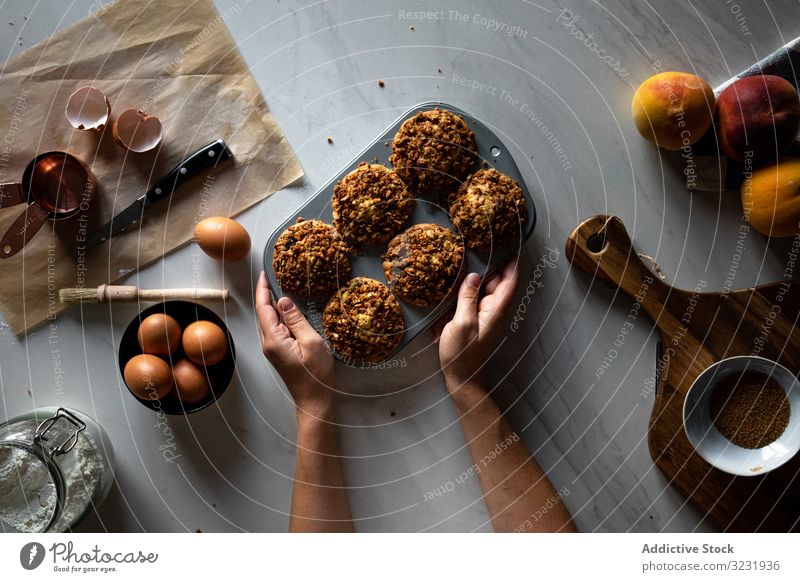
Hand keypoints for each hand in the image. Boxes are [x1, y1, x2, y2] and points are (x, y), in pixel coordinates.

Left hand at [256, 272, 334, 417]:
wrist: (314, 400)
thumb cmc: (316, 375)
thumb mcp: (311, 342)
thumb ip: (296, 319)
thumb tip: (284, 301)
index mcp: (274, 339)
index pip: (264, 308)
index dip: (263, 289)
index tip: (264, 274)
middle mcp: (268, 343)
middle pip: (263, 313)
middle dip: (266, 294)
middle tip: (274, 276)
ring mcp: (272, 349)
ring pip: (269, 321)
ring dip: (272, 305)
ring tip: (280, 288)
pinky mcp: (279, 352)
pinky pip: (276, 329)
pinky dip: (279, 316)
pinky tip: (288, 310)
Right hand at [436, 260, 519, 389]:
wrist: (461, 379)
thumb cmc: (462, 353)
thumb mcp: (462, 322)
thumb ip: (468, 298)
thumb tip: (474, 275)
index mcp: (495, 310)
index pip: (510, 282)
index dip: (512, 263)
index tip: (512, 245)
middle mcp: (492, 311)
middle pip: (494, 283)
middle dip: (486, 269)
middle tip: (474, 250)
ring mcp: (482, 316)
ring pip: (479, 291)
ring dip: (471, 283)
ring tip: (458, 268)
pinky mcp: (472, 322)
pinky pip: (469, 303)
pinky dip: (462, 297)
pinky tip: (449, 292)